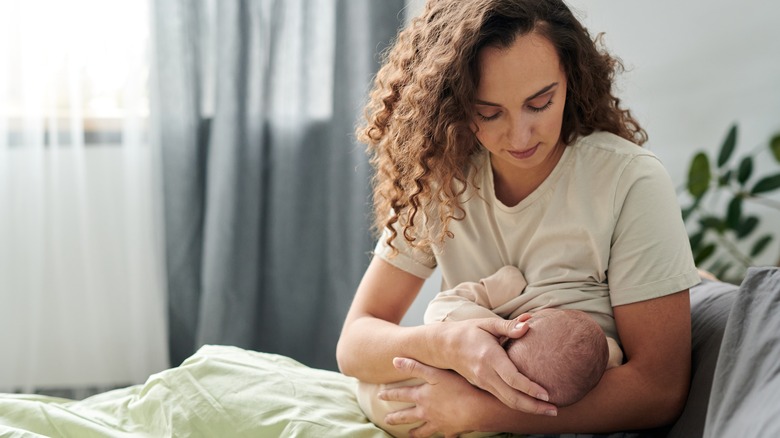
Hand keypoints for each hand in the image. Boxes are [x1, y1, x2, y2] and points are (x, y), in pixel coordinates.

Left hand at [379, 358, 487, 437]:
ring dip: (415, 433)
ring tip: (410, 435)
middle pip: (407, 416)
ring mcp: (438, 423)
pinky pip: (445, 436)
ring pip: (423, 430)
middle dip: (396, 418)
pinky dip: (442, 437)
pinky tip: (442, 437)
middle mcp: (426, 412)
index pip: (400, 395)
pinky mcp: (451, 430)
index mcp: (421, 397)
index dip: (389, 394)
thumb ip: (415, 366)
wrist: (477, 408)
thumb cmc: (457, 387)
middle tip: (387, 420)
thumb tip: (394, 360)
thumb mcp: (435, 372)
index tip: (379, 396)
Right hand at [434, 314, 556, 413]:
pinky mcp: (483, 387)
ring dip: (529, 409)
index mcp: (489, 357)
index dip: (530, 389)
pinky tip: (533, 404)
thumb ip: (509, 326)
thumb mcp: (487, 323)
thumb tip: (528, 323)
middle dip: (534, 406)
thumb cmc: (469, 331)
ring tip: (549, 411)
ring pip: (508, 402)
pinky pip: (503, 398)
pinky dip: (519, 404)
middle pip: (512, 397)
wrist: (444, 346)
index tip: (547, 395)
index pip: (512, 378)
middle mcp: (485, 374)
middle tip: (555, 410)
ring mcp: (483, 383)